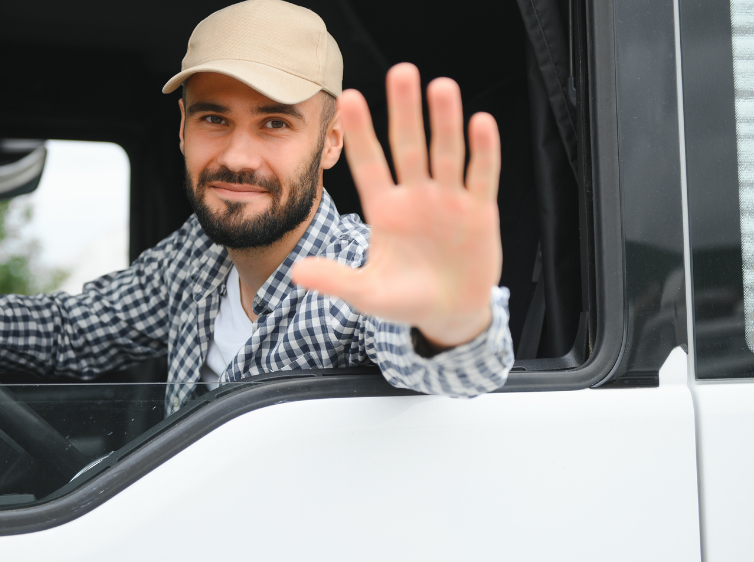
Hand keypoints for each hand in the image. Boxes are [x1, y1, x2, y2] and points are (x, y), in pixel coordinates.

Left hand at [291, 63, 502, 349]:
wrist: (448, 313)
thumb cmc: (404, 299)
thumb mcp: (366, 293)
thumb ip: (335, 280)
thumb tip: (295, 274)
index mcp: (384, 210)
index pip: (369, 164)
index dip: (360, 133)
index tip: (349, 98)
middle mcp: (415, 196)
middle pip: (408, 146)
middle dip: (404, 111)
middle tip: (400, 72)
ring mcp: (448, 200)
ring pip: (445, 153)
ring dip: (445, 121)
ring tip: (441, 86)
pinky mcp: (479, 211)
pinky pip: (481, 176)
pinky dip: (483, 151)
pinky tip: (480, 122)